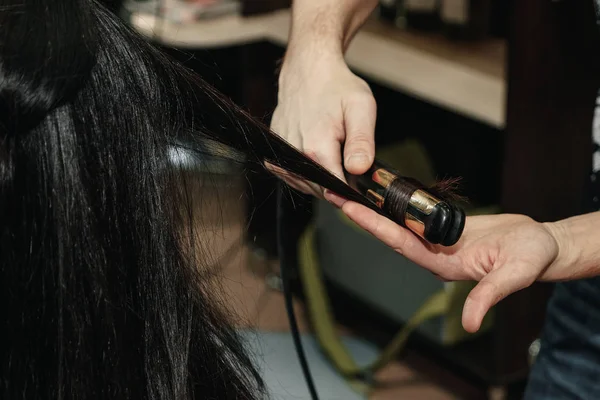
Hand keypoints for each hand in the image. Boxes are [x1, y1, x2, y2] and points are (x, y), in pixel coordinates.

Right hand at [269, 51, 376, 197]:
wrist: (307, 72)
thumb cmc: (336, 87)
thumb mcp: (360, 107)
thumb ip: (361, 142)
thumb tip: (359, 170)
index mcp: (316, 147)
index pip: (336, 189)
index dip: (351, 193)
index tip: (360, 189)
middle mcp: (294, 154)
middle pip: (321, 191)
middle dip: (339, 186)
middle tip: (351, 163)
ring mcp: (280, 155)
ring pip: (306, 186)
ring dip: (323, 181)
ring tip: (335, 155)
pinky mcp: (273, 154)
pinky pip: (293, 177)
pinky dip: (308, 175)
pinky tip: (318, 157)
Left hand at [324, 192, 560, 332]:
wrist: (540, 245)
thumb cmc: (530, 259)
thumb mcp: (513, 276)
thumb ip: (488, 297)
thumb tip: (468, 324)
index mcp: (443, 264)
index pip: (400, 243)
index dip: (374, 227)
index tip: (351, 210)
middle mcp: (434, 254)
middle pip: (390, 232)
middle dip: (363, 214)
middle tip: (336, 193)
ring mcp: (438, 241)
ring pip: (400, 222)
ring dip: (375, 208)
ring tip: (351, 188)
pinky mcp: (446, 228)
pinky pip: (416, 214)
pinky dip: (397, 204)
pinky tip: (383, 193)